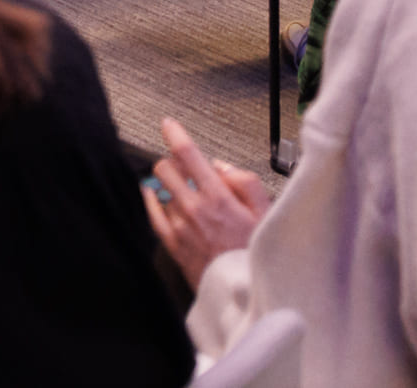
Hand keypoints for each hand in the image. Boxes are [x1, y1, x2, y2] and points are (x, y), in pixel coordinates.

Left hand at [143, 117, 265, 283]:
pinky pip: (152, 215)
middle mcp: (195, 210)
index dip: (175, 133)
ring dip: (168, 185)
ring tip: (182, 190)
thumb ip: (245, 182)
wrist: (247, 292)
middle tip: (182, 165)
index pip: (188, 154)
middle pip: (165, 168)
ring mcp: (181, 228)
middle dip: (172, 162)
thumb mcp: (266, 212)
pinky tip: (152, 195)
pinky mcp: (173, 245)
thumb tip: (221, 166)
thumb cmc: (259, 254)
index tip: (168, 124)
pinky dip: (150, 200)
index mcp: (219, 198)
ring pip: (160, 190)